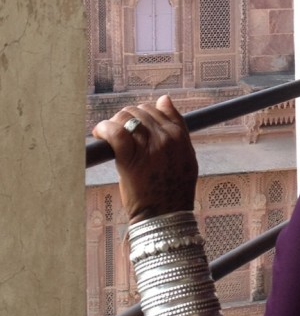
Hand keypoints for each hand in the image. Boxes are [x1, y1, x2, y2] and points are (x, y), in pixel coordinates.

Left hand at [92, 95, 197, 221]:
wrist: (165, 216)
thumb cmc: (173, 189)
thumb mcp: (185, 156)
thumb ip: (177, 127)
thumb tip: (163, 99)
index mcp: (180, 136)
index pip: (159, 108)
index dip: (143, 114)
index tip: (134, 126)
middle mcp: (167, 139)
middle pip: (140, 111)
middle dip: (126, 118)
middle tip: (119, 135)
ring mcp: (150, 148)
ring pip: (126, 117)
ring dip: (114, 122)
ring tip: (110, 136)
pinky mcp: (131, 159)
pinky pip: (115, 132)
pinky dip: (104, 129)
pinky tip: (99, 134)